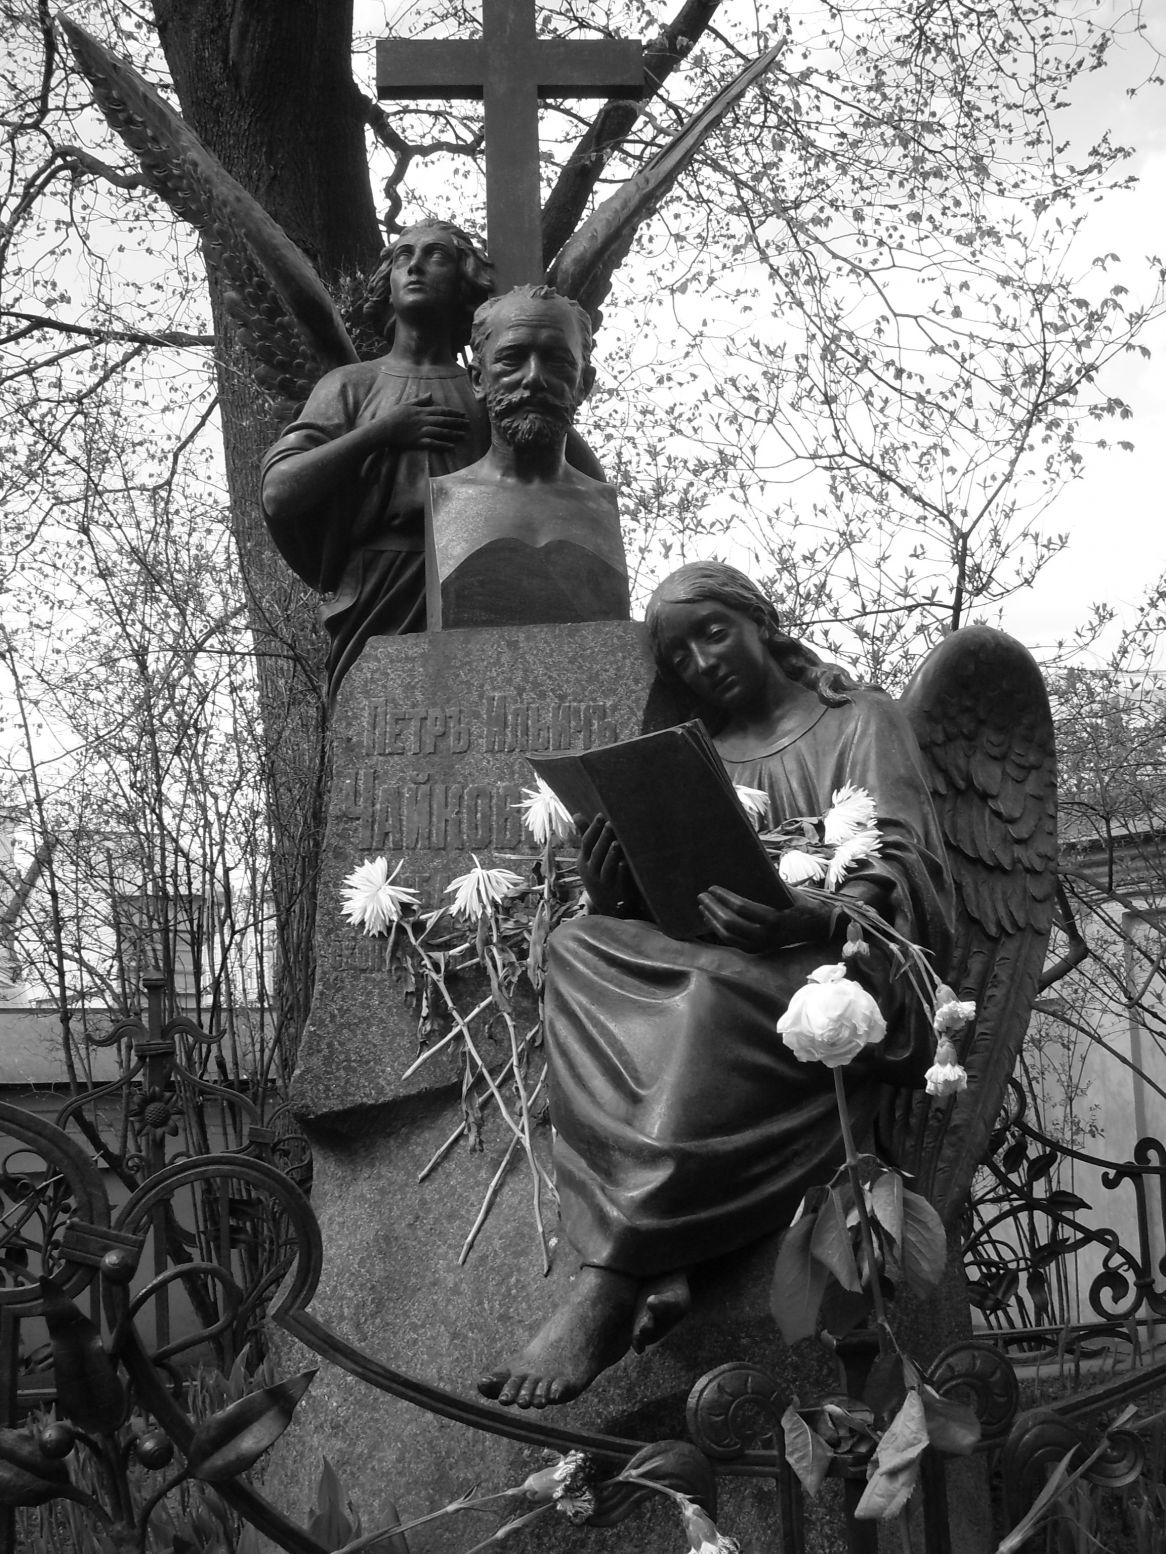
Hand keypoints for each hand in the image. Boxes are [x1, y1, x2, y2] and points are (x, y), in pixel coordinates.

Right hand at [375, 394, 468, 450]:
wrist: (383, 429)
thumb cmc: (392, 416)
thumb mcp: (406, 404)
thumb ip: (419, 400)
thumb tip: (430, 394)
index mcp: (422, 411)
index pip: (441, 410)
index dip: (453, 412)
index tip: (463, 414)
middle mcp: (424, 420)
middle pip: (444, 420)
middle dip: (457, 422)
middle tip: (468, 424)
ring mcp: (421, 431)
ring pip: (441, 432)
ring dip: (453, 433)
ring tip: (463, 435)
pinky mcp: (417, 441)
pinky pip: (433, 443)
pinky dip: (442, 445)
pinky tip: (451, 447)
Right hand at [575, 814, 637, 917]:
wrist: (607, 906)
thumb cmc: (599, 873)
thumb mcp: (588, 858)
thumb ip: (585, 836)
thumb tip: (576, 814)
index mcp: (584, 861)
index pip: (586, 843)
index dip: (593, 829)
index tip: (601, 816)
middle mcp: (592, 872)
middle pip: (596, 853)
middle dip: (603, 838)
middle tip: (611, 824)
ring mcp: (604, 882)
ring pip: (606, 867)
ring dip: (611, 855)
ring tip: (617, 843)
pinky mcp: (617, 890)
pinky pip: (619, 881)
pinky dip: (621, 872)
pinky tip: (625, 863)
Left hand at [697, 884, 834, 953]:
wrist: (815, 927)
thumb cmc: (799, 903)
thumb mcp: (784, 891)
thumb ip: (764, 885)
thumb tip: (738, 872)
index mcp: (773, 918)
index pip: (741, 907)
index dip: (723, 897)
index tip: (712, 887)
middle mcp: (765, 935)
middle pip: (730, 923)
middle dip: (713, 908)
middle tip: (702, 896)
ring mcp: (760, 946)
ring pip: (727, 936)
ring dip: (711, 920)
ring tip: (702, 907)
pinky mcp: (756, 950)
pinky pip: (732, 942)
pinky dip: (718, 930)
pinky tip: (710, 920)